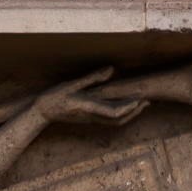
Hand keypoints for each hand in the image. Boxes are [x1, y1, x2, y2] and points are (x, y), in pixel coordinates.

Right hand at [34, 69, 149, 128]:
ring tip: (141, 103)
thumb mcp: (74, 83)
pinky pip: (108, 119)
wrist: (43, 112)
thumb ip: (93, 77)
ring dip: (129, 114)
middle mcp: (92, 116)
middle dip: (134, 112)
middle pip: (118, 120)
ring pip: (114, 121)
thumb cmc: (56, 96)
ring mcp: (91, 119)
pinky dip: (120, 114)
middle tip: (148, 102)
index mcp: (89, 107)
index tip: (140, 100)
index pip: (113, 112)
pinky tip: (124, 106)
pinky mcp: (89, 118)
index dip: (128, 107)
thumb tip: (112, 69)